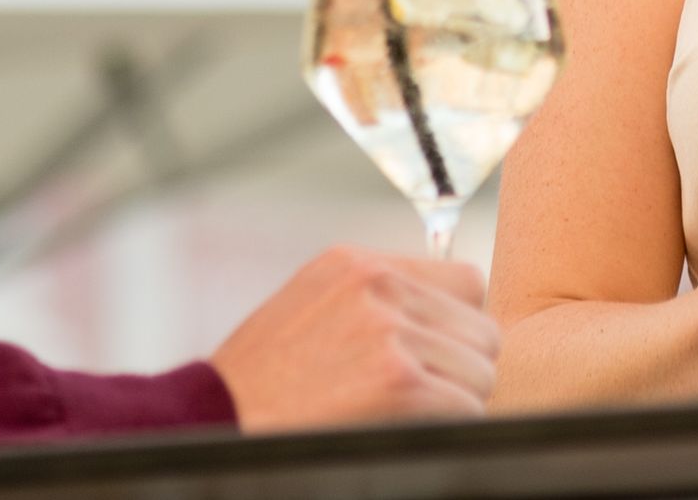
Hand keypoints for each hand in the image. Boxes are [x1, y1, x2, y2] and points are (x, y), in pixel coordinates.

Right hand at [209, 245, 499, 429]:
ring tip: (403, 417)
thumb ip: (373, 301)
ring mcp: (391, 333)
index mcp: (357, 264)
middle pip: (482, 329)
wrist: (215, 423)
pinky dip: (447, 429)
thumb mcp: (310, 309)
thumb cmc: (258, 384)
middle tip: (422, 397)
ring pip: (481, 372)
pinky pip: (467, 408)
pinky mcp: (401, 383)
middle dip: (461, 369)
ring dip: (456, 403)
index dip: (456, 327)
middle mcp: (379, 286)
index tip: (435, 356)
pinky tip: (402, 433)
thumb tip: (448, 317)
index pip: (464, 281)